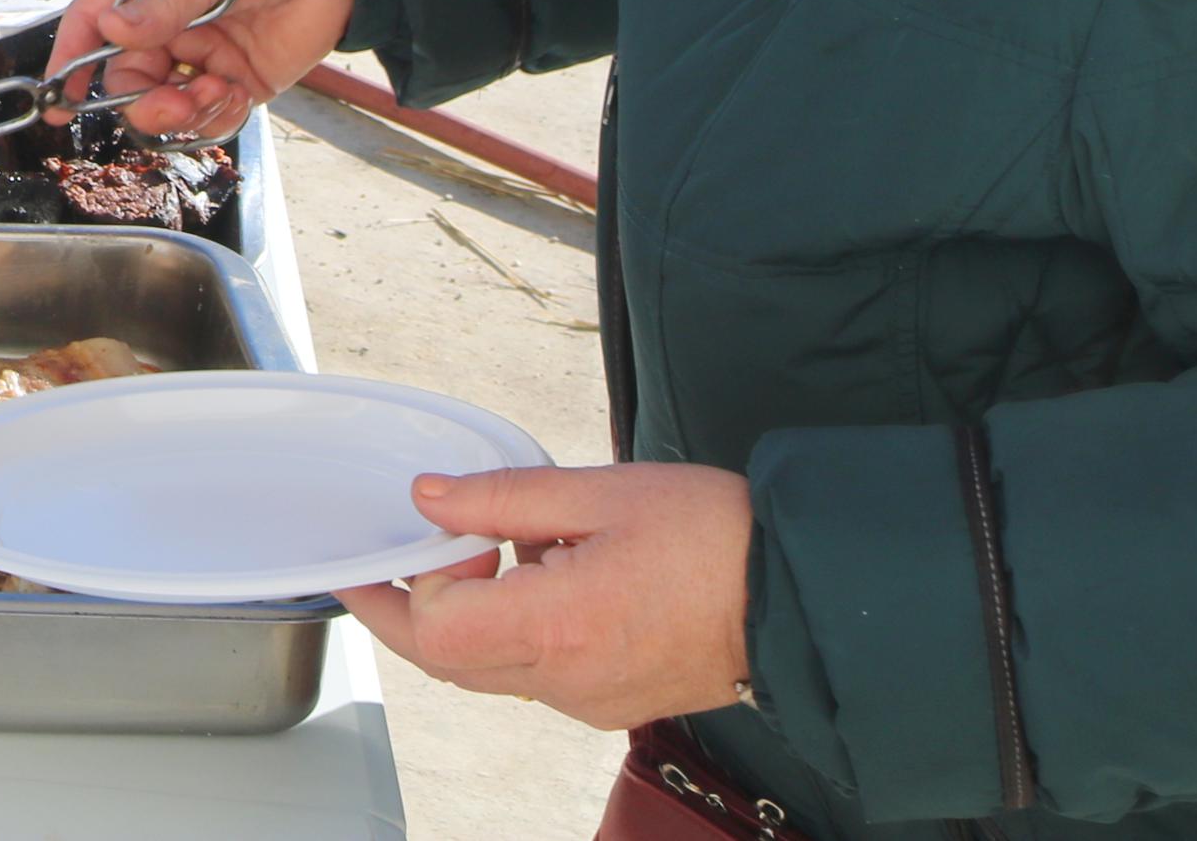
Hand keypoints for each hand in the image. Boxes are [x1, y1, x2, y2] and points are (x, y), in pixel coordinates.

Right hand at [38, 0, 352, 142]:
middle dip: (141, 99)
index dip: (70, 58)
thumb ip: (165, 1)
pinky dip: (215, 117)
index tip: (57, 95)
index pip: (91, 21)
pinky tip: (233, 95)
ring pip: (163, 102)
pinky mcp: (233, 79)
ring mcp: (198, 53)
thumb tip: (111, 29)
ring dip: (180, 112)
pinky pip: (208, 115)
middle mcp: (164, 21)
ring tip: (214, 94)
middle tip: (170, 104)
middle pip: (125, 76)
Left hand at [337, 464, 756, 730]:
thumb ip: (501, 498)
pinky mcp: (608, 704)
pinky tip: (544, 579)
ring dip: (466, 618)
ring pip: (486, 673)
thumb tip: (427, 499)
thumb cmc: (713, 536)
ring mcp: (588, 702)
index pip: (435, 631)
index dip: (417, 580)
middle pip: (445, 664)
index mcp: (559, 629)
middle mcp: (566, 682)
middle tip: (399, 555)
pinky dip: (513, 631)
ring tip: (500, 551)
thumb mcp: (600, 492)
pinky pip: (531, 676)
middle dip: (410, 608)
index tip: (443, 534)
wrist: (797, 597)